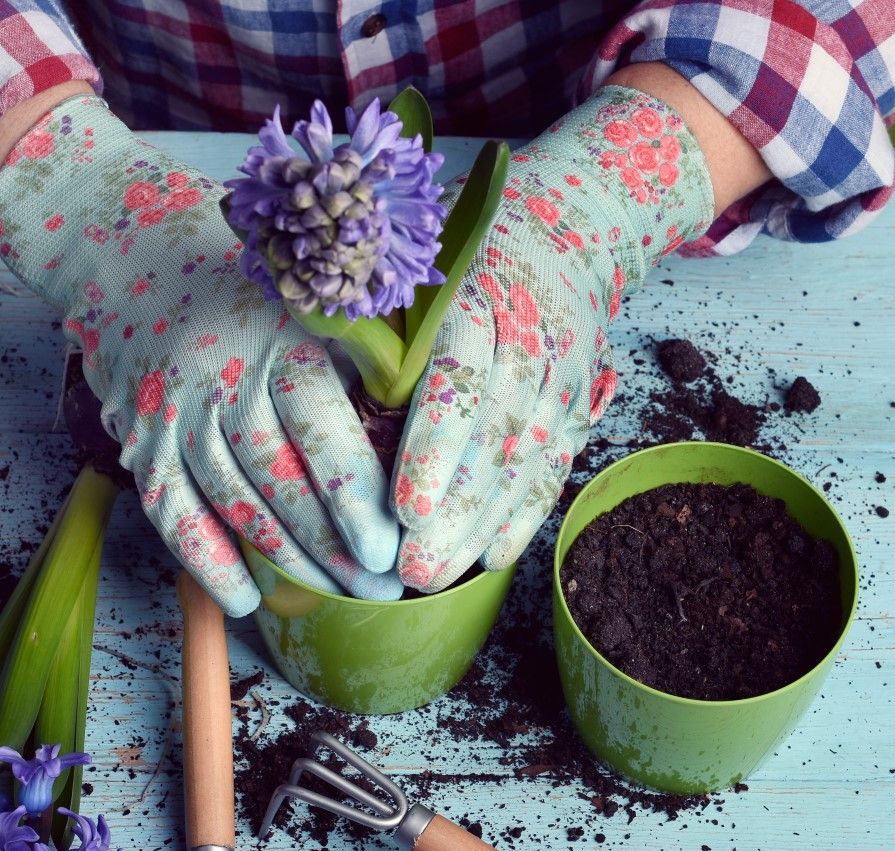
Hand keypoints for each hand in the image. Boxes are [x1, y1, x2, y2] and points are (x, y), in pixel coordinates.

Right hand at [0, 96, 400, 613]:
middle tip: (382, 590)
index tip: (392, 546)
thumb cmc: (247, 283)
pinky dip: (207, 562)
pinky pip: (171, 514)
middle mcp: (220, 380)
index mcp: (277, 341)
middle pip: (278, 479)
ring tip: (339, 597)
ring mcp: (173, 415)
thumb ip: (365, 356)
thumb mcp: (311, 299)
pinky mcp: (139, 441)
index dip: (354, 495)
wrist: (124, 249)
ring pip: (232, 504)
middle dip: (332, 545)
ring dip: (286, 562)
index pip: (318, 429)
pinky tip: (246, 600)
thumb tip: (429, 422)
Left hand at [393, 86, 713, 590]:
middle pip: (496, 433)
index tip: (405, 504)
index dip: (436, 445)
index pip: (460, 376)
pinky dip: (525, 515)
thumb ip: (376, 318)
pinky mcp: (578, 404)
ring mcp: (561, 374)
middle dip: (456, 508)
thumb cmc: (461, 255)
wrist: (569, 230)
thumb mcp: (418, 264)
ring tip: (435, 576)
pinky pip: (554, 466)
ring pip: (526, 458)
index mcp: (478, 294)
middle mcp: (530, 336)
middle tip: (411, 566)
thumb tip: (317, 377)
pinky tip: (491, 558)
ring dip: (483, 525)